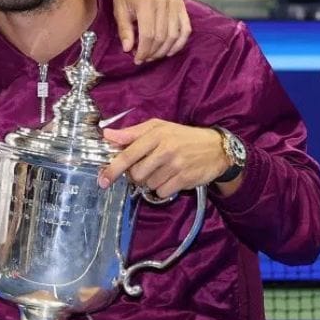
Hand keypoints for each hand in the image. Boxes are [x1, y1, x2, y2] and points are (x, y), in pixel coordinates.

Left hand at [97, 119, 225, 198]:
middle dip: (136, 175)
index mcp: (156, 134)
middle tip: (146, 167)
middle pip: (136, 174)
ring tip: (162, 170)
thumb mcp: (158, 127)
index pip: (128, 154)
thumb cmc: (182, 136)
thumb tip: (107, 135)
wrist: (216, 148)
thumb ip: (132, 132)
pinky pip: (162, 192)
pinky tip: (171, 178)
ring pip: (148, 184)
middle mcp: (165, 149)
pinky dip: (163, 189)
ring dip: (151, 181)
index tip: (103, 179)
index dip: (113, 168)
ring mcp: (176, 165)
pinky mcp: (184, 179)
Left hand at [110, 0, 190, 64]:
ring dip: (164, 50)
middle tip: (144, 59)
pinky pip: (186, 28)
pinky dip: (180, 42)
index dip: (143, 51)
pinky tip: (170, 50)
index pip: (148, 35)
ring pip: (174, 35)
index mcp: (146, 3)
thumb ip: (124, 30)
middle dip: (153, 52)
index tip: (137, 59)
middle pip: (162, 37)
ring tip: (154, 55)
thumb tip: (128, 49)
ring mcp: (174, 3)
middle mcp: (163, 3)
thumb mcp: (119, 9)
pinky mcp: (181, 4)